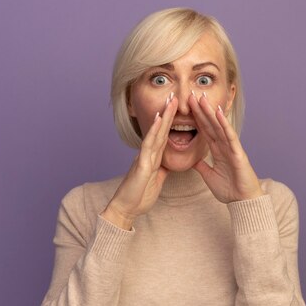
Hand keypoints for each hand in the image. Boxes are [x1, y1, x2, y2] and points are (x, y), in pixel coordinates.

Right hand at [101, 96, 177, 229]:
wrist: (126, 209)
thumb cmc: (139, 196)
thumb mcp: (156, 181)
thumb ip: (161, 170)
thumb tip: (167, 164)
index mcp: (153, 158)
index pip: (165, 137)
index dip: (172, 124)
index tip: (179, 111)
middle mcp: (148, 154)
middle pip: (161, 131)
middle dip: (169, 114)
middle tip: (176, 97)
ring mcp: (144, 158)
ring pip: (156, 133)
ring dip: (164, 117)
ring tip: (171, 102)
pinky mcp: (142, 165)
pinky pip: (149, 145)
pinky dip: (154, 132)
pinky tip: (159, 120)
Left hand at [189, 93, 263, 203]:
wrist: (242, 202)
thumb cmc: (229, 190)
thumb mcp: (209, 176)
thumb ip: (202, 166)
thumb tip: (192, 161)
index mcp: (217, 151)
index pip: (205, 131)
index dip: (196, 118)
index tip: (188, 106)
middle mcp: (224, 146)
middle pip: (211, 124)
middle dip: (201, 110)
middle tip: (192, 94)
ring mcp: (232, 148)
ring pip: (219, 126)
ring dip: (211, 112)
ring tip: (202, 98)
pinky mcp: (238, 153)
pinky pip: (230, 136)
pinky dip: (224, 124)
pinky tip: (219, 113)